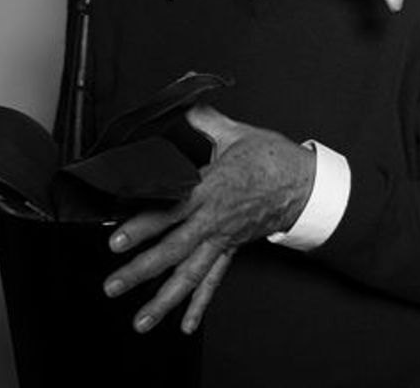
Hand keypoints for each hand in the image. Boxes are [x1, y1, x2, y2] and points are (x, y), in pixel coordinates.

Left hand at [103, 104, 315, 333]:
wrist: (306, 185)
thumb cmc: (273, 159)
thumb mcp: (237, 133)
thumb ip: (204, 118)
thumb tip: (183, 93)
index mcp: (211, 190)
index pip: (171, 211)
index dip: (143, 226)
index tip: (116, 240)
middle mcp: (214, 221)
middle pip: (174, 251)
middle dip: (141, 271)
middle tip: (113, 286)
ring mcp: (223, 239)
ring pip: (191, 275)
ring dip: (164, 299)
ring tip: (140, 321)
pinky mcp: (232, 248)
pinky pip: (214, 280)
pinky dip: (199, 304)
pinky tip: (185, 326)